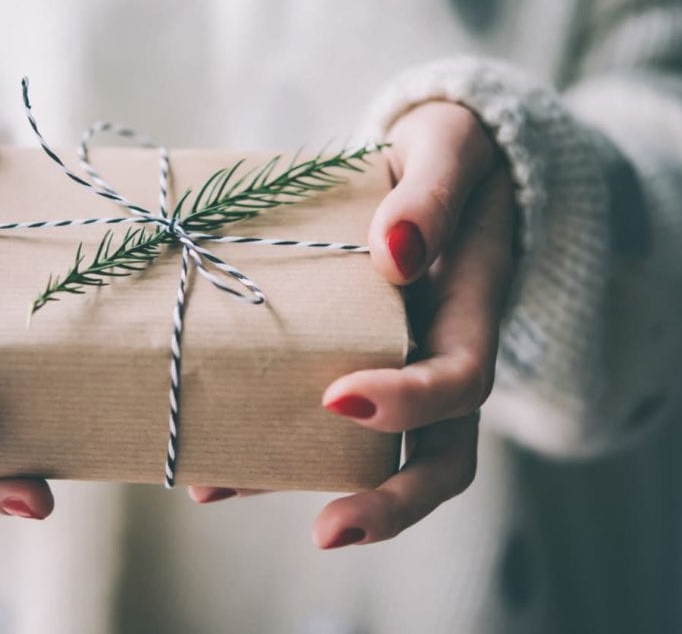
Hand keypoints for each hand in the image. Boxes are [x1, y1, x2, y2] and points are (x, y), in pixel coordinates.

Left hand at [189, 101, 513, 546]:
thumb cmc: (452, 155)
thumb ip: (432, 194)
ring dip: (304, 483)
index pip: (462, 379)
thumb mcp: (450, 149)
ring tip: (217, 489)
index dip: (413, 401)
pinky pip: (321, 420)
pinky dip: (271, 445)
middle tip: (327, 532)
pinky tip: (209, 453)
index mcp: (472, 311)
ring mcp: (398, 368)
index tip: (340, 395)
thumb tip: (397, 251)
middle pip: (439, 458)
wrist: (443, 168)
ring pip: (372, 455)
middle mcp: (439, 355)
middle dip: (389, 503)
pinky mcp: (353, 362)